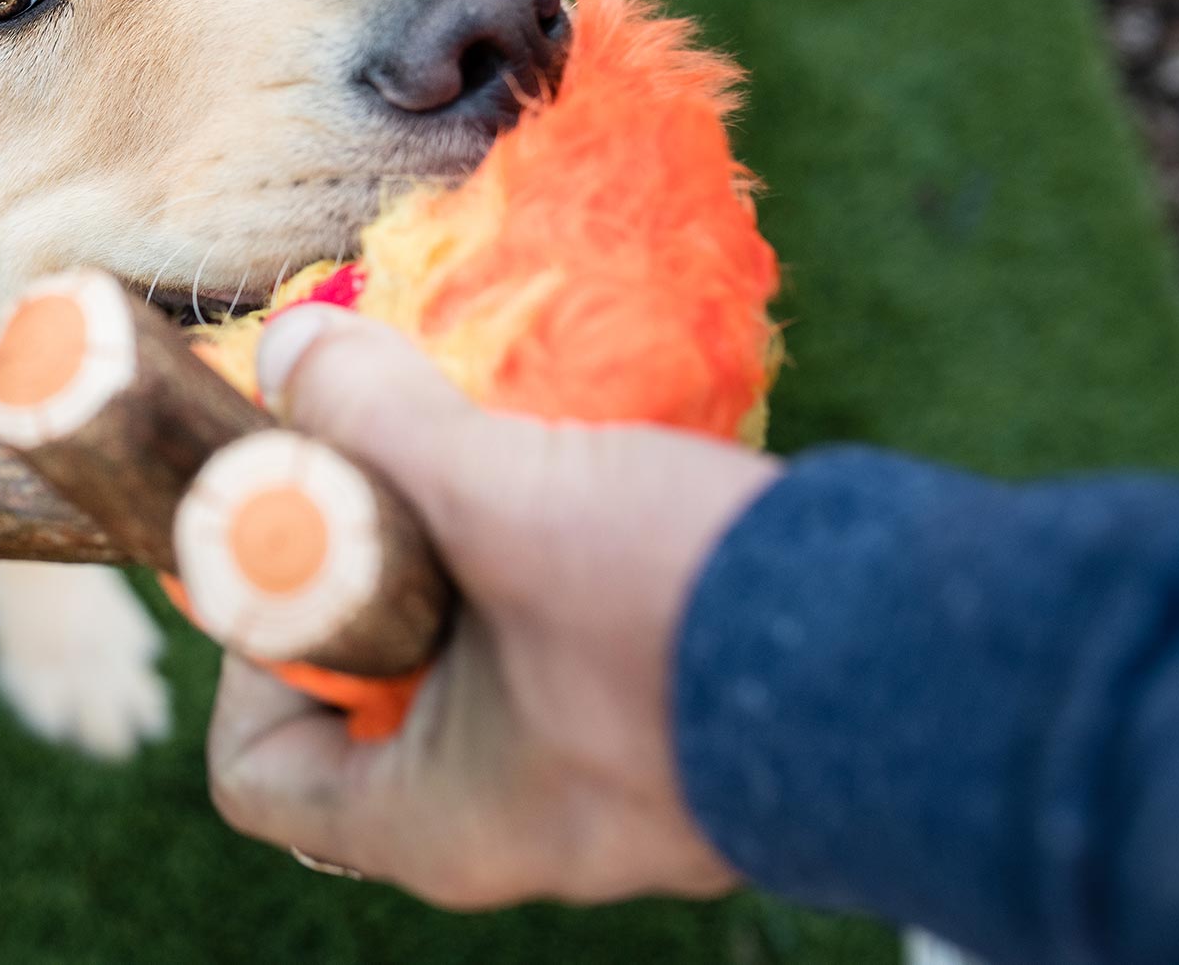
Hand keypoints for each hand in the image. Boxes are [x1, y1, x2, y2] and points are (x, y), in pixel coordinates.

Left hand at [205, 305, 778, 908]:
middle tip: (396, 466)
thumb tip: (289, 351)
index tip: (294, 539)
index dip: (245, 652)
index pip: (260, 774)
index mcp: (437, 823)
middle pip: (371, 705)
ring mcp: (610, 790)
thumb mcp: (503, 494)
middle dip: (373, 570)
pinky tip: (584, 476)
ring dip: (474, 553)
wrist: (933, 661)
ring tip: (496, 454)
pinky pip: (574, 652)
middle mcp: (515, 828)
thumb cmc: (685, 613)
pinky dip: (558, 566)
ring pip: (483, 667)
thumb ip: (381, 421)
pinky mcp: (687, 733)